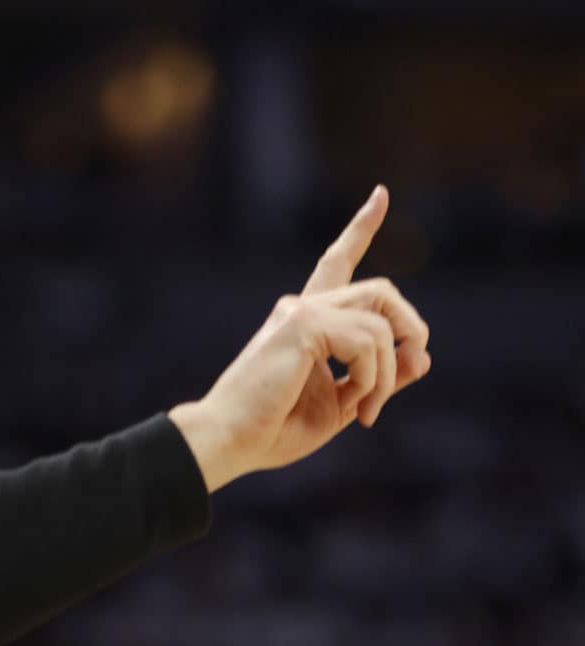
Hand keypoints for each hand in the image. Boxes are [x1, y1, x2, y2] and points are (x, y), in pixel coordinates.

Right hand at [169, 185, 431, 491]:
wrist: (233, 440)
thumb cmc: (275, 429)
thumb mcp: (344, 403)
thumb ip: (379, 378)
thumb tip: (423, 356)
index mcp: (306, 323)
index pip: (336, 263)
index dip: (361, 229)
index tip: (381, 195)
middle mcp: (302, 307)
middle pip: (381, 290)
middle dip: (410, 327)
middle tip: (413, 368)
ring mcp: (300, 312)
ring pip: (381, 319)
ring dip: (390, 371)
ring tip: (368, 411)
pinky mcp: (301, 325)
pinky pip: (368, 341)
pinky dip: (374, 378)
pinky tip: (356, 405)